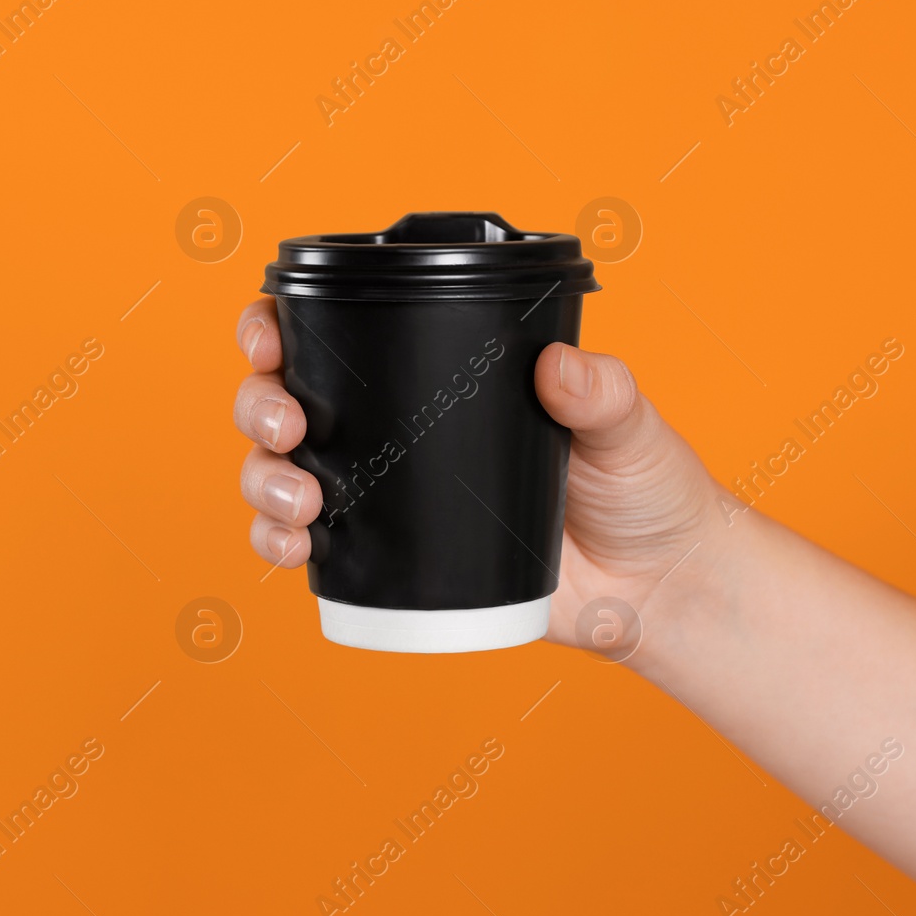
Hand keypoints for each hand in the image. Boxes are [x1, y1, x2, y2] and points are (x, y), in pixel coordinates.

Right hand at [231, 297, 727, 651]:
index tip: (269, 340)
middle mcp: (395, 429)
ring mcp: (388, 495)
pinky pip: (310, 550)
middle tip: (289, 424)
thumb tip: (561, 367)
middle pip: (284, 400)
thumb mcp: (628, 425)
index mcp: (436, 374)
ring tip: (303, 502)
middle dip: (259, 405)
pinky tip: (294, 549)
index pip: (334, 337)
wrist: (657, 587)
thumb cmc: (645, 490)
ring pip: (280, 474)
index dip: (276, 328)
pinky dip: (280, 546)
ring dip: (262, 480)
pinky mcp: (393, 562)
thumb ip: (602, 391)